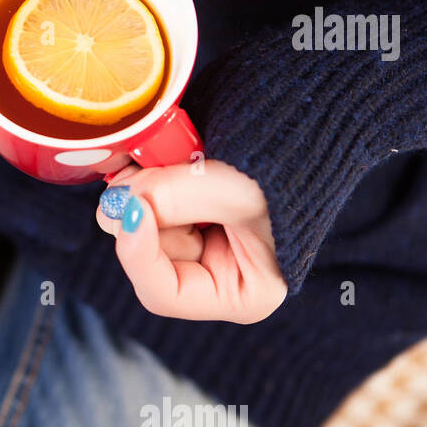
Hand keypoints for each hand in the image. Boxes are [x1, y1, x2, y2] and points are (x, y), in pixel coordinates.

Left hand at [95, 160, 286, 322]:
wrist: (306, 131)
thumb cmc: (292, 174)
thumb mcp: (238, 192)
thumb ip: (177, 200)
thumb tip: (120, 201)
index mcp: (241, 296)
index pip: (163, 294)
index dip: (138, 255)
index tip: (134, 208)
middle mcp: (215, 275)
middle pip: (148, 253)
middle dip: (140, 211)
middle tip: (138, 170)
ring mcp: (199, 242)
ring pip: (144, 221)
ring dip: (143, 187)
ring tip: (168, 156)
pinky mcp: (187, 211)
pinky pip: (149, 198)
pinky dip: (147, 176)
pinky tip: (161, 157)